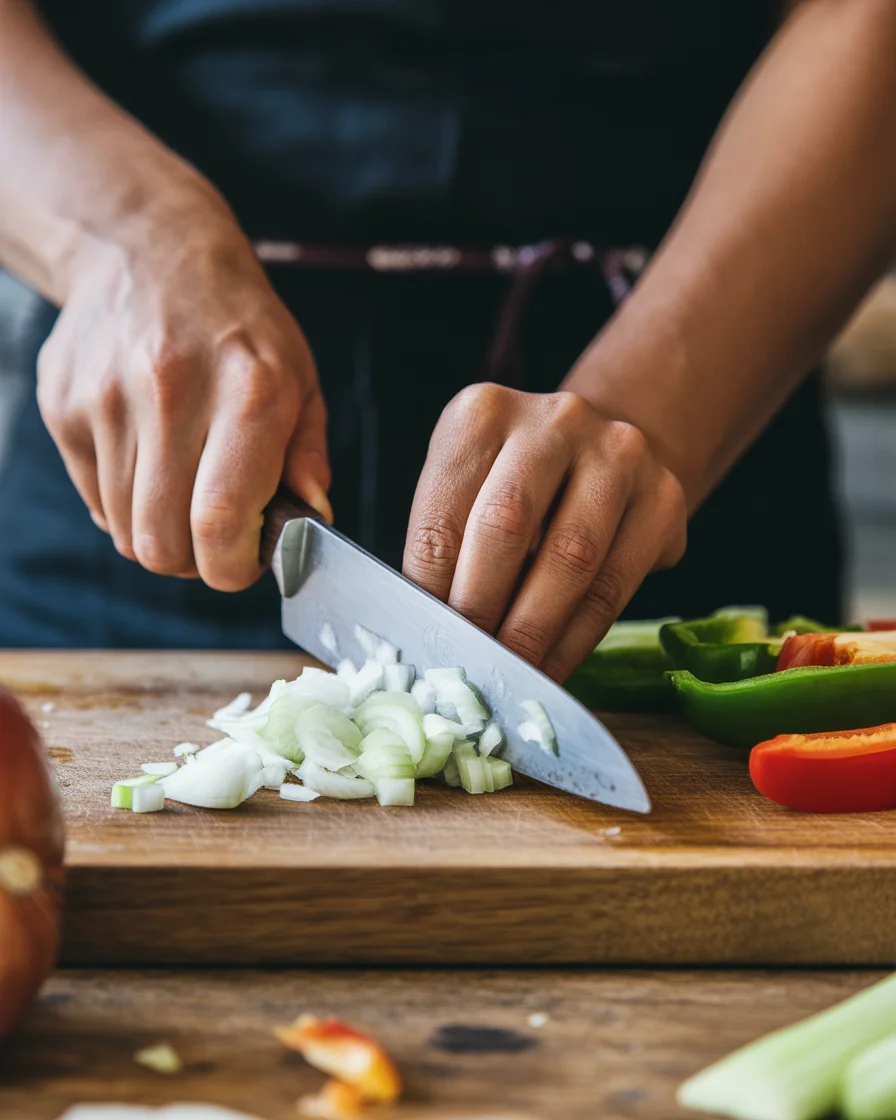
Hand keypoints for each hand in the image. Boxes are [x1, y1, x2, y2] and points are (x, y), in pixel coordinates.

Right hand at [37, 196, 329, 589]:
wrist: (147, 249)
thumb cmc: (239, 325)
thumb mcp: (300, 377)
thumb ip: (307, 456)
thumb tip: (311, 522)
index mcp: (248, 391)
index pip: (219, 520)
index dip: (230, 567)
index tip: (242, 563)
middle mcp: (172, 393)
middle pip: (162, 542)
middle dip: (193, 562)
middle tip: (214, 539)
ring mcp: (107, 398)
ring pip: (125, 530)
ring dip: (158, 532)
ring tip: (184, 492)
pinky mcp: (63, 406)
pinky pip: (95, 500)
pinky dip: (124, 504)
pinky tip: (148, 462)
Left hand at [403, 384, 686, 681]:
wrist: (602, 452)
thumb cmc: (513, 483)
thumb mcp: (465, 489)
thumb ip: (445, 546)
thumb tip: (426, 630)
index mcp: (483, 414)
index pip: (444, 513)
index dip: (430, 588)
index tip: (425, 639)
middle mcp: (555, 420)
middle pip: (508, 526)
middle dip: (481, 608)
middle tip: (466, 664)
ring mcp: (619, 454)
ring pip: (570, 559)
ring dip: (532, 631)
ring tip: (507, 674)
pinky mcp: (663, 499)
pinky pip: (615, 585)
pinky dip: (576, 640)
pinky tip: (551, 668)